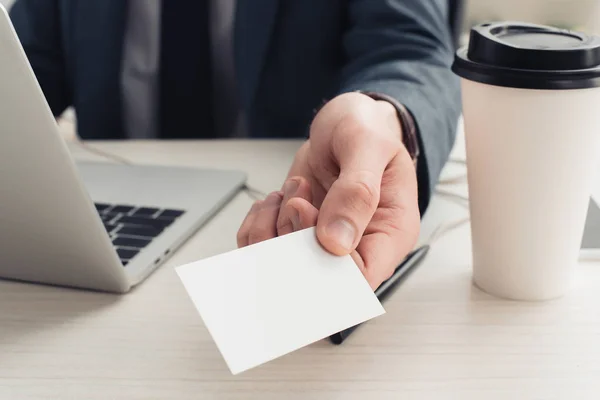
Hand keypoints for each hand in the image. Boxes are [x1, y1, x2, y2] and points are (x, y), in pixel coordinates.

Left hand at [237, 92, 419, 288]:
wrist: (344, 122)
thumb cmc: (366, 129)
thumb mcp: (367, 145)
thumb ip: (357, 190)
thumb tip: (336, 241)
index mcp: (389, 233)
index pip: (359, 280)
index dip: (327, 266)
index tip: (311, 230)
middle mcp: (357, 245)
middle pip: (316, 279)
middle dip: (293, 245)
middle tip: (296, 204)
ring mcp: (323, 241)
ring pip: (283, 265)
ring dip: (272, 230)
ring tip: (289, 193)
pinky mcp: (296, 232)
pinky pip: (264, 247)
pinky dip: (257, 225)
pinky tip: (273, 200)